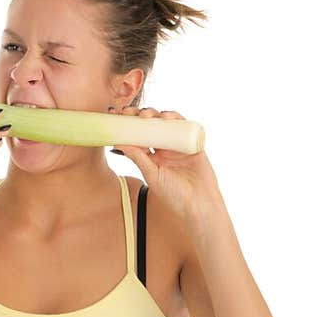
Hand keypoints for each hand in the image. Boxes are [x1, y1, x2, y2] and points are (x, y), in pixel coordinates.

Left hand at [114, 106, 220, 222]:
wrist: (199, 203)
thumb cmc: (174, 194)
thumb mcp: (152, 175)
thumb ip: (138, 158)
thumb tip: (119, 142)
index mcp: (151, 157)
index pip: (137, 137)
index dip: (128, 126)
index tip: (117, 117)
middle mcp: (163, 148)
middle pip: (150, 126)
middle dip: (139, 116)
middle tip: (129, 112)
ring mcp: (178, 144)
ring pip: (166, 123)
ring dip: (156, 115)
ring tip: (147, 115)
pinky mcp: (192, 142)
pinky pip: (184, 126)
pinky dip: (176, 118)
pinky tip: (167, 117)